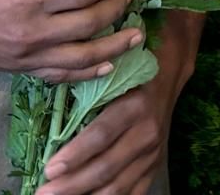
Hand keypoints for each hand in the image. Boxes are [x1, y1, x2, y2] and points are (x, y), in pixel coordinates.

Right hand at [0, 0, 143, 81]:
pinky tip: (104, 68)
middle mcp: (32, 31)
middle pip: (88, 24)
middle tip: (132, 0)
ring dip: (112, 48)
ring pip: (80, 58)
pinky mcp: (17, 70)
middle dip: (116, 11)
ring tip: (135, 39)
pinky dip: (84, 73)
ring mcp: (25, 56)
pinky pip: (58, 74)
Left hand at [38, 0, 218, 194]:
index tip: (49, 167)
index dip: (76, 153)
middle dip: (72, 184)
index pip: (102, 134)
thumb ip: (91, 56)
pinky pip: (134, 190)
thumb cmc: (137, 47)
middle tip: (43, 192)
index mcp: (136, 103)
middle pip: (106, 166)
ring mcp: (153, 151)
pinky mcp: (155, 162)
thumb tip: (56, 40)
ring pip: (118, 184)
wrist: (176, 55)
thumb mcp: (117, 48)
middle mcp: (147, 132)